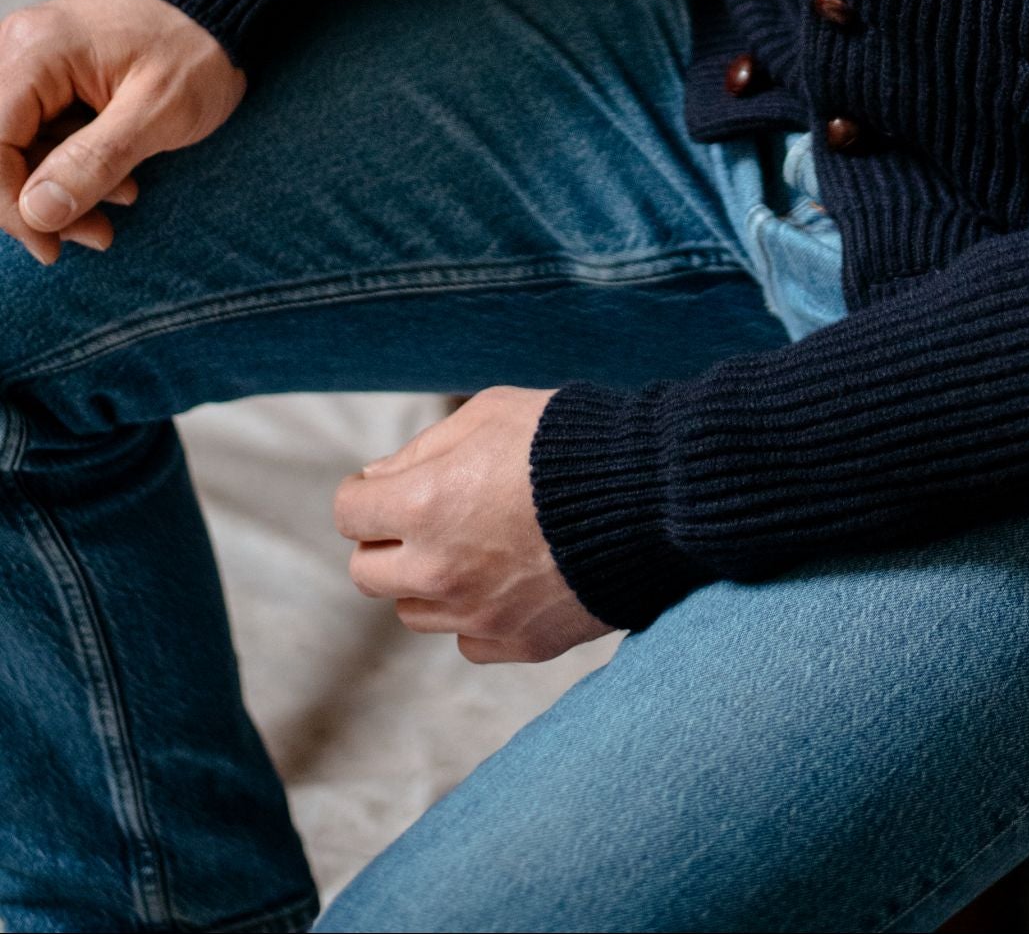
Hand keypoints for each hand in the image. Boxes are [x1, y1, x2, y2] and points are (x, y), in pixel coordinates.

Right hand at [0, 0, 244, 264]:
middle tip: (97, 234)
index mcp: (37, 51)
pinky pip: (41, 131)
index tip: (51, 246)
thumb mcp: (159, 111)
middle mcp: (19, 49)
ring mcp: (32, 61)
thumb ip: (94, 161)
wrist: (224, 4)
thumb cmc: (200, 47)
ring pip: (17, 146)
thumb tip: (36, 213)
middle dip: (40, 203)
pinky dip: (72, 163)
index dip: (11, 206)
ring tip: (125, 200)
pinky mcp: (50, 76)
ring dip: (61, 188)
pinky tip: (120, 180)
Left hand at [334, 386, 616, 663]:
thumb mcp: (489, 413)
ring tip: (476, 546)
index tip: (391, 486)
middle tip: (429, 518)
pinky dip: (476, 614)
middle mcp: (438, 569)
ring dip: (428, 581)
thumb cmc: (567, 440)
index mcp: (422, 505)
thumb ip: (424, 449)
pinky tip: (509, 579)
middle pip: (367, 572)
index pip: (350, 512)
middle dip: (388, 542)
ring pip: (413, 612)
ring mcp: (477, 614)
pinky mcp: (517, 643)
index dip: (369, 493)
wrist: (650, 494)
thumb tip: (381, 478)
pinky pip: (467, 640)